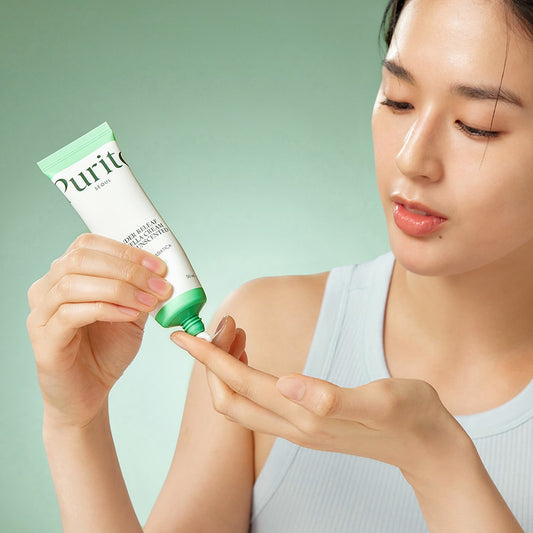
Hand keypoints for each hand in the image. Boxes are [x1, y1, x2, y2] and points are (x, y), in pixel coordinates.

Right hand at [27, 233, 171, 427]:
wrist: (90, 393)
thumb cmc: (106, 350)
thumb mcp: (131, 312)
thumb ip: (140, 289)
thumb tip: (162, 271)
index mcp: (65, 275)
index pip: (88, 244)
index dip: (125, 250)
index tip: (158, 265)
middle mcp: (46, 289)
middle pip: (80, 259)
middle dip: (127, 268)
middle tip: (158, 283)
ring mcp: (41, 313)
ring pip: (73, 283)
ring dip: (119, 288)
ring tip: (148, 300)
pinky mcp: (44, 339)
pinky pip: (71, 313)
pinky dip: (106, 309)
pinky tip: (130, 314)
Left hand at [171, 319, 468, 484]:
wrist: (428, 447)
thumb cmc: (411, 418)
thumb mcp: (381, 402)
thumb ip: (333, 397)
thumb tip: (286, 384)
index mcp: (307, 417)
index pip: (243, 385)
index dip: (210, 360)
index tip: (184, 337)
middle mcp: (295, 426)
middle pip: (232, 397)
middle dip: (210, 363)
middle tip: (205, 328)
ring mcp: (300, 428)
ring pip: (244, 401)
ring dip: (227, 369)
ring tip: (227, 334)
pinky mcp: (308, 424)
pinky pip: (260, 401)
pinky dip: (246, 375)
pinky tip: (253, 356)